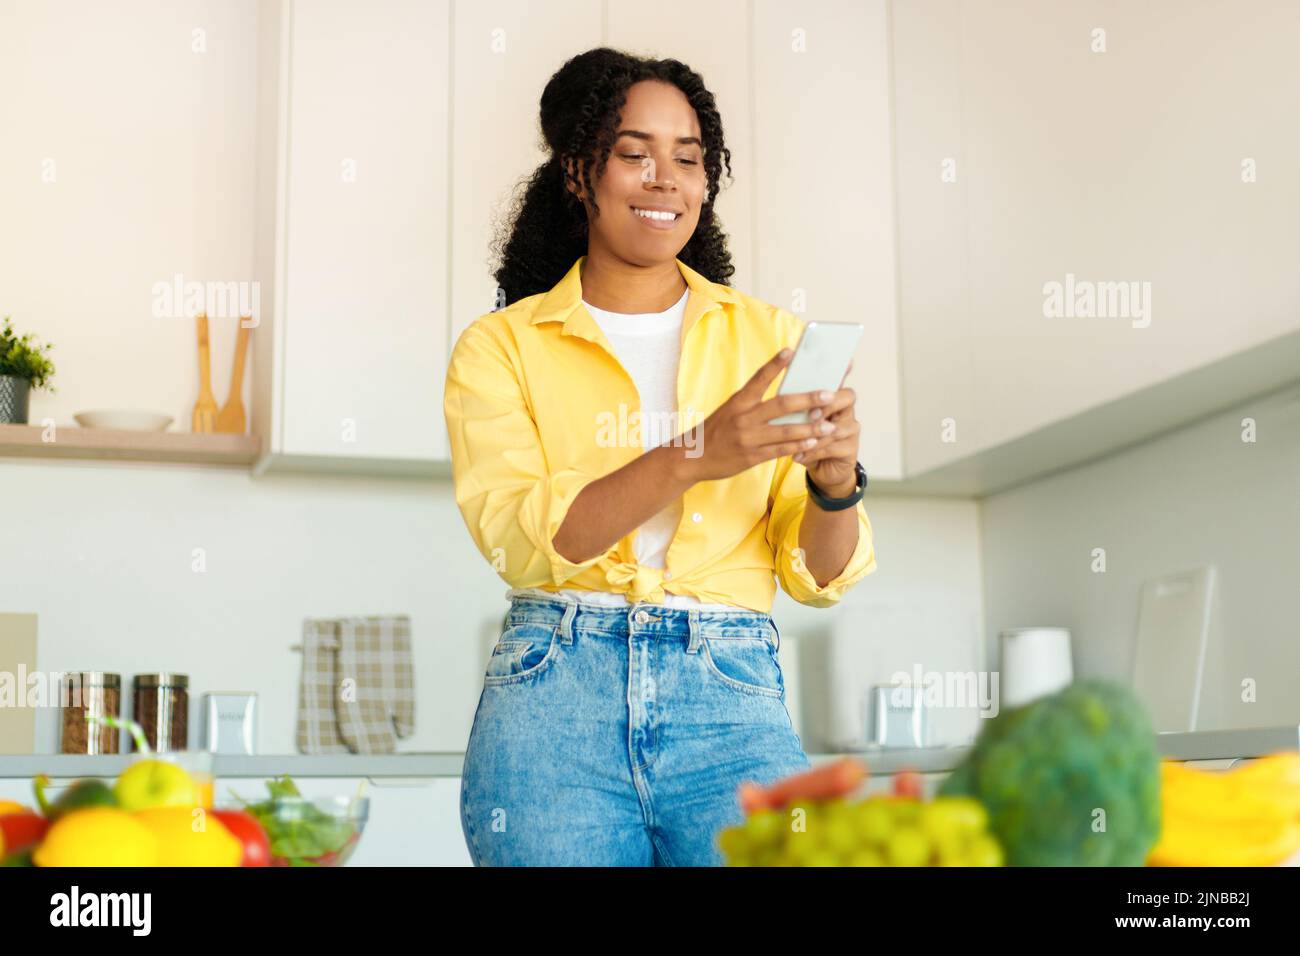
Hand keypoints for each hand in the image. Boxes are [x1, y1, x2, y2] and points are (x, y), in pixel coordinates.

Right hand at [674, 348, 843, 482]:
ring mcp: (748, 438)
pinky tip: (814, 443)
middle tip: (830, 394)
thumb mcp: (730, 411)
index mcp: (738, 402)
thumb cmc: (716, 431)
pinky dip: (798, 447)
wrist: (692, 458)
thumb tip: (788, 397)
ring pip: (786, 431)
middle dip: (808, 400)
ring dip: (811, 428)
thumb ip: (754, 404)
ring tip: (830, 425)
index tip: (791, 350)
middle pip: (781, 405)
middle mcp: (743, 418)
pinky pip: (780, 451)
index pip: (758, 378)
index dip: (775, 364)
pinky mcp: (751, 457)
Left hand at [795, 360, 859, 496]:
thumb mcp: (796, 420)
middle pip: (847, 397)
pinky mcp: (851, 448)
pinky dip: (812, 452)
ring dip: (814, 435)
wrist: (820, 469)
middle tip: (812, 414)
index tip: (844, 362)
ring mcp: (851, 429)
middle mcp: (846, 410)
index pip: (838, 379)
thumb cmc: (803, 439)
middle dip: (828, 405)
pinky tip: (798, 456)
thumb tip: (779, 393)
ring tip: (796, 443)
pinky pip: (832, 448)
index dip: (842, 371)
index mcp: (832, 397)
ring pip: (836, 427)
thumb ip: (793, 406)